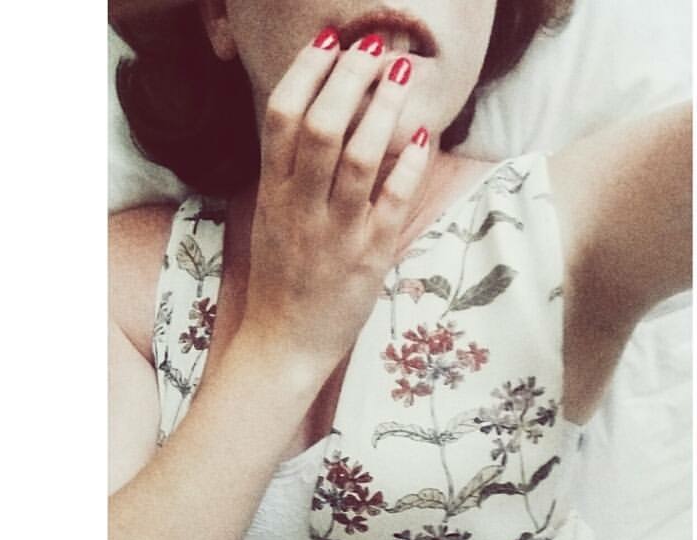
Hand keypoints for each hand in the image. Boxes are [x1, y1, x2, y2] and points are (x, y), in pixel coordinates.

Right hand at [238, 29, 429, 369]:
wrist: (285, 344)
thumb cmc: (282, 279)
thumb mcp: (273, 218)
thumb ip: (290, 172)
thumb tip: (317, 117)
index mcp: (274, 192)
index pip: (282, 116)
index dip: (306, 71)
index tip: (330, 39)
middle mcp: (302, 207)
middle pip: (322, 125)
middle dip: (351, 76)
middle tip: (376, 44)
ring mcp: (337, 233)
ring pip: (359, 157)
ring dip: (384, 108)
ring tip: (402, 72)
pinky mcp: (369, 258)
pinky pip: (392, 203)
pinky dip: (409, 165)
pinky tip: (423, 135)